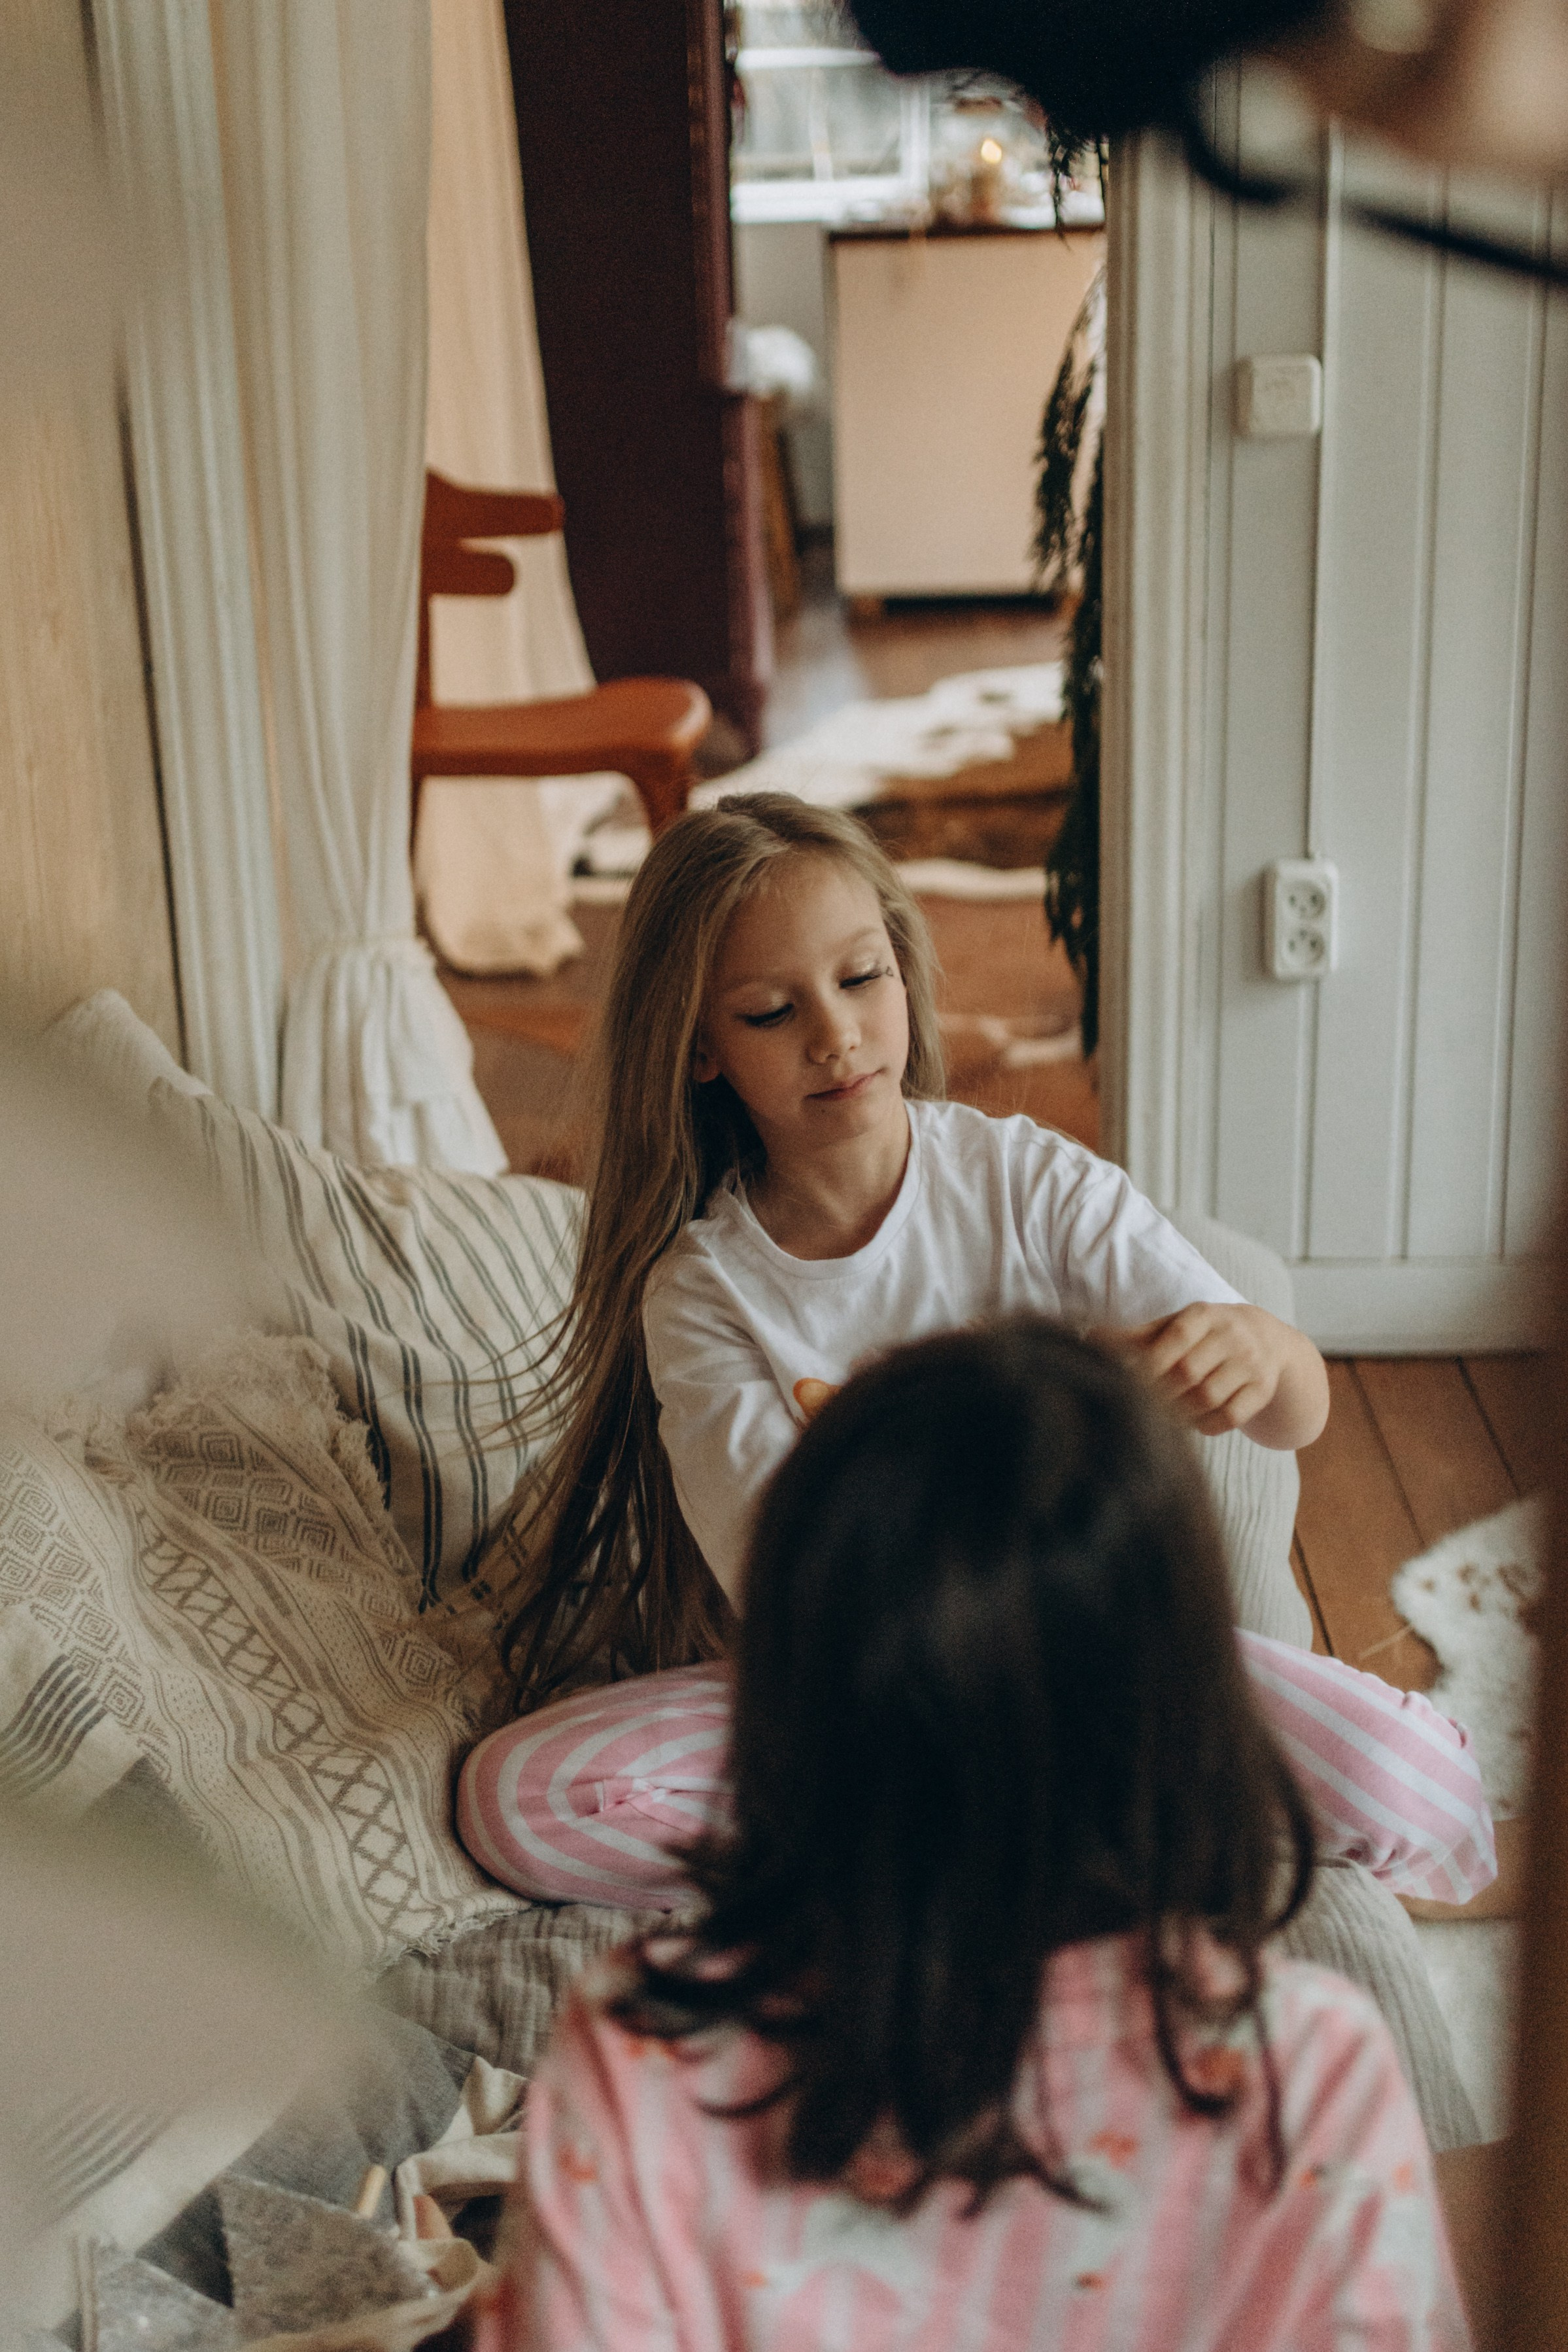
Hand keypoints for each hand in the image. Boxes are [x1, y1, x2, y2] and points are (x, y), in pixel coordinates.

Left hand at [1093, 1303, 1327, 1449]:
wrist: (1266, 1339)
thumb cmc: (1203, 1334)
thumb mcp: (1175, 1325)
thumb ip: (1137, 1335)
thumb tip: (1091, 1338)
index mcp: (1205, 1314)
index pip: (1177, 1337)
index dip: (1150, 1361)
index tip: (1127, 1380)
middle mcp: (1233, 1335)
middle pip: (1190, 1372)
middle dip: (1160, 1393)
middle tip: (1139, 1405)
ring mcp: (1252, 1363)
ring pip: (1210, 1397)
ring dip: (1179, 1412)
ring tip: (1161, 1416)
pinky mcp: (1263, 1390)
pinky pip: (1231, 1416)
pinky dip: (1206, 1425)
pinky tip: (1191, 1422)